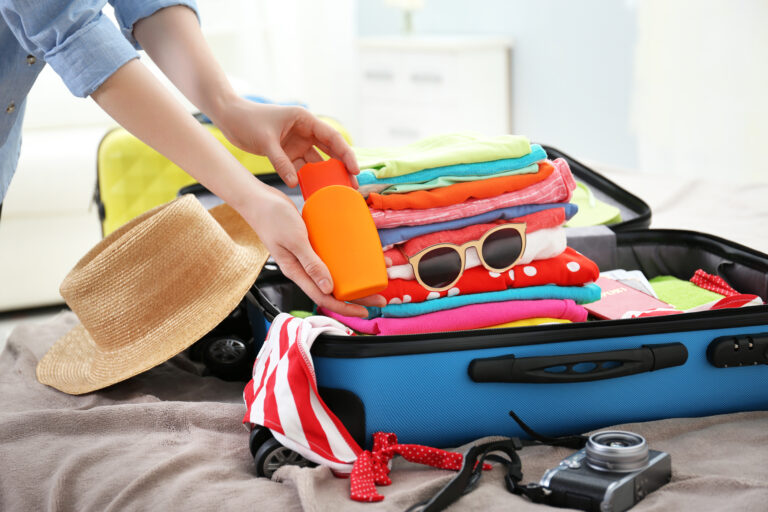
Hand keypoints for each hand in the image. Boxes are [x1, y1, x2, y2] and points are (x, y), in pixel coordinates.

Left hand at [214, 99, 358, 187]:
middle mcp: (305, 131)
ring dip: (326, 176)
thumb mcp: (265, 141)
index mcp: (305, 119)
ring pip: (317, 161)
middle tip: (353, 185)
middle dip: (342, 168)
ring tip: (337, 192)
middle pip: (330, 151)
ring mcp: (297, 143)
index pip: (332, 137)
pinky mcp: (288, 153)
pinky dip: (308, 179)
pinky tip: (315, 191)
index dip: (346, 154)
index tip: (354, 170)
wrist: (229, 117)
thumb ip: (280, 162)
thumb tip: (293, 183)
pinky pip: (302, 168)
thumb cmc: (247, 120)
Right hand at [241, 184, 384, 317]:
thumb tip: (329, 288)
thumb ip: (311, 263)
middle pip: (333, 289)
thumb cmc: (272, 218)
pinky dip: (345, 259)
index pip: (324, 298)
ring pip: (333, 274)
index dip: (346, 307)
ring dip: (354, 278)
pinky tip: (357, 255)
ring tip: (374, 276)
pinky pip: (330, 257)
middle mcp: (303, 268)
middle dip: (357, 295)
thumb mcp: (295, 241)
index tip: (366, 309)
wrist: (258, 199)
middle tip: (379, 296)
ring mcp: (307, 256)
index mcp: (297, 272)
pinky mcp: (310, 244)